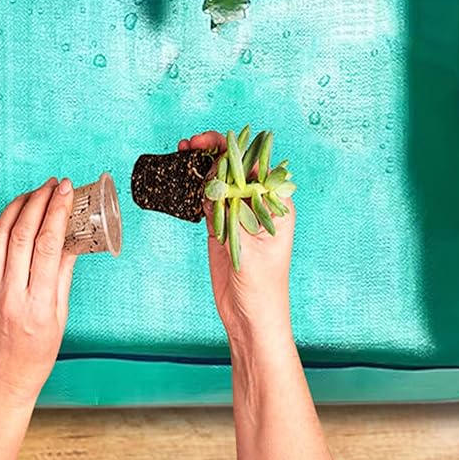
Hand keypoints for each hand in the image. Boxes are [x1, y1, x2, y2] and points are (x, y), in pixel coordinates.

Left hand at [0, 177, 76, 405]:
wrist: (7, 374)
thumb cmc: (39, 350)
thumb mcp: (61, 314)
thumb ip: (64, 273)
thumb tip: (72, 236)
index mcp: (38, 302)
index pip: (48, 245)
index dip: (58, 212)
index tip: (67, 191)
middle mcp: (11, 291)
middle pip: (23, 234)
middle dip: (41, 202)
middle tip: (55, 185)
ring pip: (0, 233)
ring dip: (19, 204)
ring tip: (36, 190)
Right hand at [180, 132, 294, 350]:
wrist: (249, 317)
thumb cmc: (262, 287)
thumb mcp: (250, 248)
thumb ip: (234, 213)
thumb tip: (219, 179)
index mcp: (276, 207)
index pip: (256, 166)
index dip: (234, 148)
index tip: (211, 142)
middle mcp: (257, 206)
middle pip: (236, 168)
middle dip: (214, 151)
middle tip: (191, 143)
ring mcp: (237, 215)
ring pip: (219, 180)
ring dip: (202, 165)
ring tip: (182, 150)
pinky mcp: (220, 226)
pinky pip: (207, 198)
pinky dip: (194, 185)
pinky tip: (183, 174)